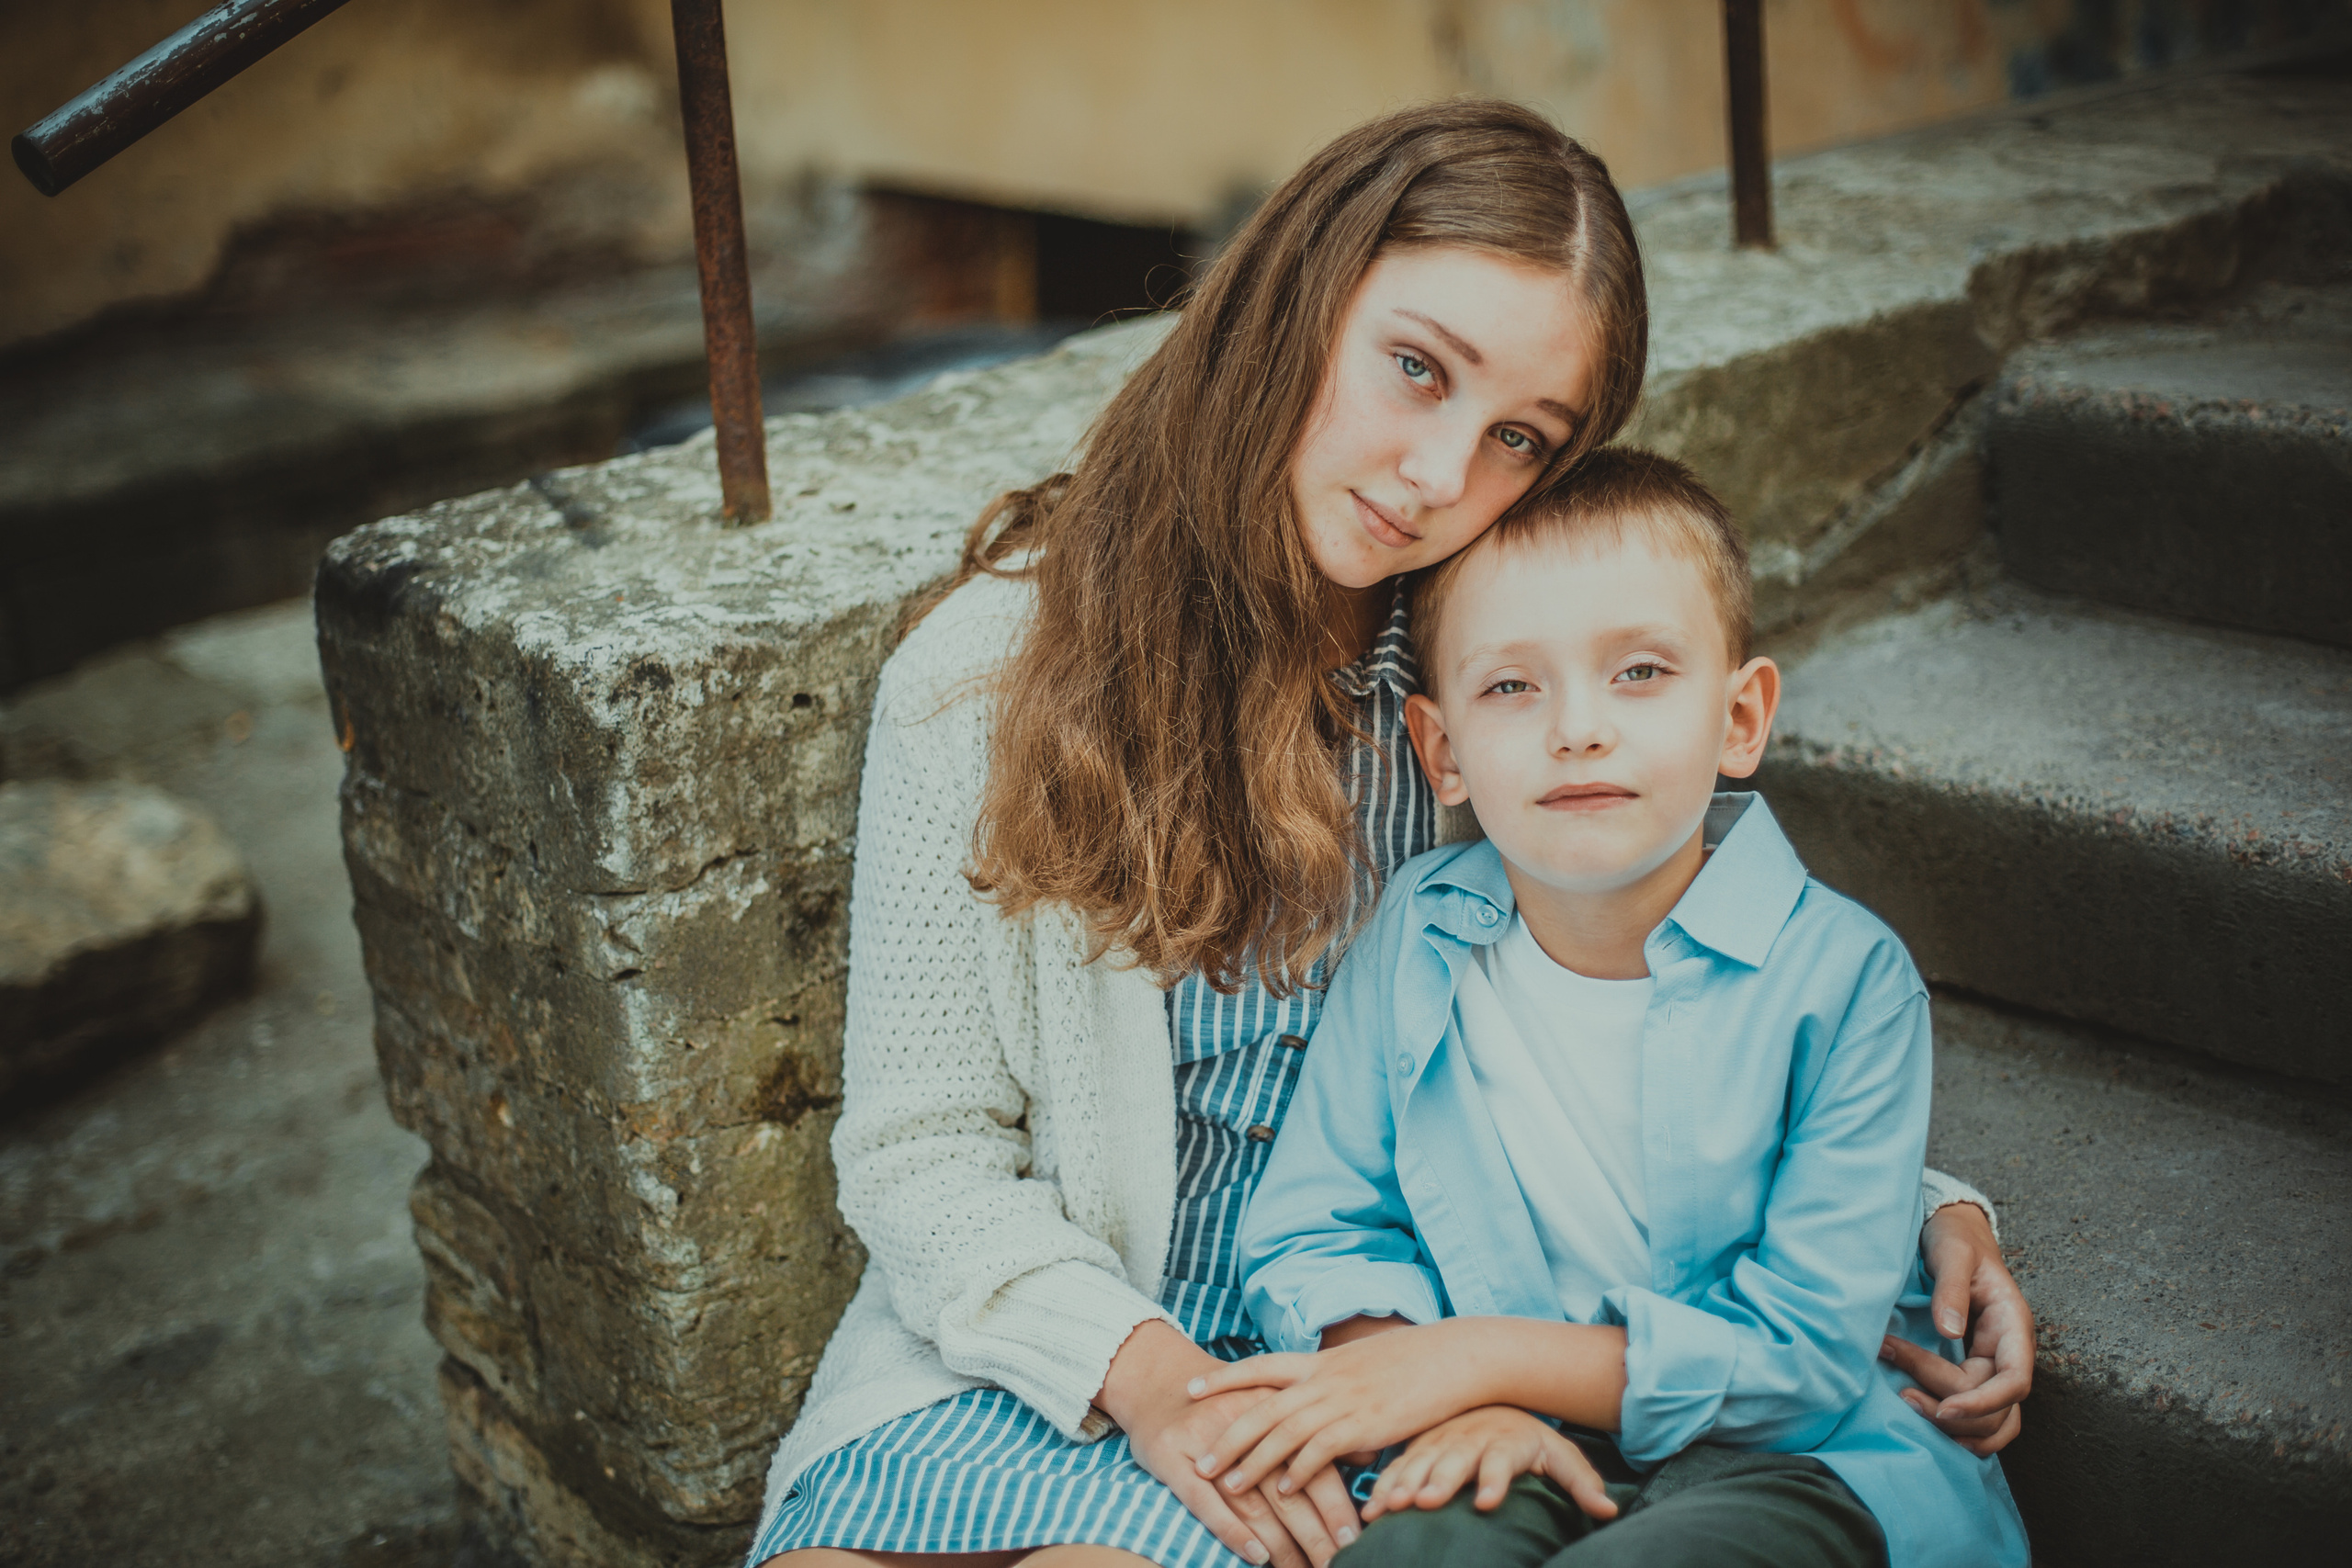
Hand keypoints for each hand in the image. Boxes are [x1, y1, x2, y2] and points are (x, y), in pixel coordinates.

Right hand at [1096, 1321, 1361, 1566]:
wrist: (1155, 1375)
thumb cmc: (1224, 1398)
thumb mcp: (1272, 1400)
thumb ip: (1318, 1428)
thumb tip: (1370, 1453)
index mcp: (1274, 1408)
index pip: (1313, 1465)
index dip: (1336, 1506)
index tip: (1356, 1540)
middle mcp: (1243, 1425)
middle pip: (1287, 1491)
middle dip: (1315, 1534)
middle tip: (1335, 1562)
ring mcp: (1205, 1442)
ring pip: (1252, 1503)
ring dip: (1280, 1544)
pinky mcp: (1171, 1458)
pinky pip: (1205, 1502)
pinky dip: (1232, 1531)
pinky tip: (1256, 1555)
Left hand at [1188, 1321, 1483, 1497]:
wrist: (1460, 1355)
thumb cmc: (1420, 1361)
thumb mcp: (1369, 1363)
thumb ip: (1341, 1382)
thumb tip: (1326, 1398)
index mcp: (1324, 1361)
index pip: (1262, 1366)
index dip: (1225, 1377)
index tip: (1192, 1387)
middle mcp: (1326, 1378)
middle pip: (1262, 1406)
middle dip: (1227, 1436)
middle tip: (1199, 1462)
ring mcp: (1345, 1399)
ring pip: (1284, 1432)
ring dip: (1252, 1462)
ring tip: (1228, 1487)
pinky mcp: (1368, 1423)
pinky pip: (1322, 1449)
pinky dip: (1299, 1470)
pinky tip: (1284, 1490)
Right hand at [1360, 1406, 1618, 1522]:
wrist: (1496, 1396)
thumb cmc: (1529, 1438)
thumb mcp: (1560, 1455)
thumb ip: (1581, 1482)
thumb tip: (1609, 1509)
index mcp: (1505, 1440)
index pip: (1501, 1460)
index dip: (1494, 1480)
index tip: (1487, 1502)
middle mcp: (1469, 1438)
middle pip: (1453, 1460)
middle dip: (1439, 1480)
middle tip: (1427, 1502)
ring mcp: (1441, 1440)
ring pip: (1420, 1462)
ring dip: (1404, 1483)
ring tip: (1393, 1507)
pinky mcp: (1419, 1447)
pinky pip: (1398, 1466)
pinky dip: (1384, 1485)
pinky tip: (1373, 1509)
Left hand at [1889, 1202, 2034, 1454]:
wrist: (1950, 1231)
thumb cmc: (1955, 1239)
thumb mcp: (1953, 1254)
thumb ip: (1952, 1288)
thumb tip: (1949, 1331)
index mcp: (2012, 1325)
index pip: (2015, 1380)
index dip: (1984, 1402)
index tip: (1945, 1408)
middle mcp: (2007, 1351)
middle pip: (1995, 1404)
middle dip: (1951, 1407)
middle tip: (1902, 1395)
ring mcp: (1991, 1364)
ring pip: (1991, 1420)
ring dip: (1955, 1427)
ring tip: (1909, 1407)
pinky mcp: (1972, 1369)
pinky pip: (1977, 1413)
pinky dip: (1959, 1428)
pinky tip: (1927, 1422)